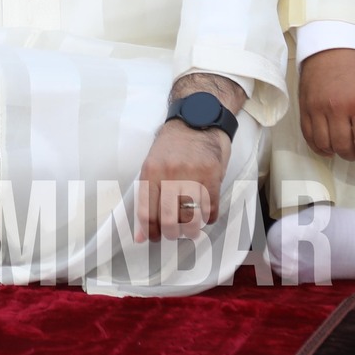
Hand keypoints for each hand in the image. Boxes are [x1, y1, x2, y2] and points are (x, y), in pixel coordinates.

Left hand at [134, 121, 230, 242]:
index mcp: (151, 171)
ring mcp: (193, 176)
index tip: (151, 238)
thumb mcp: (153, 161)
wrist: (199, 116)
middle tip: (172, 234)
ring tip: (190, 229)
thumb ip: (148, 193)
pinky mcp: (212, 176)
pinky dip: (208, 218)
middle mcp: (170, 174)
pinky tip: (205, 216)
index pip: (147, 211)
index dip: (149, 230)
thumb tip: (141, 230)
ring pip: (191, 217)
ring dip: (191, 230)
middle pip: (169, 218)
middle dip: (170, 233)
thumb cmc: (174, 142)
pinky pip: (211, 208)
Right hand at [297, 49, 354, 168]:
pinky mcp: (304, 107)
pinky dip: (318, 146)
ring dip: (336, 152)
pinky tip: (327, 146)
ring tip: (343, 148)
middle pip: (343, 147)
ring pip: (324, 144)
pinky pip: (308, 135)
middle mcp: (337, 108)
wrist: (333, 45)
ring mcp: (317, 108)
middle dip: (354, 155)